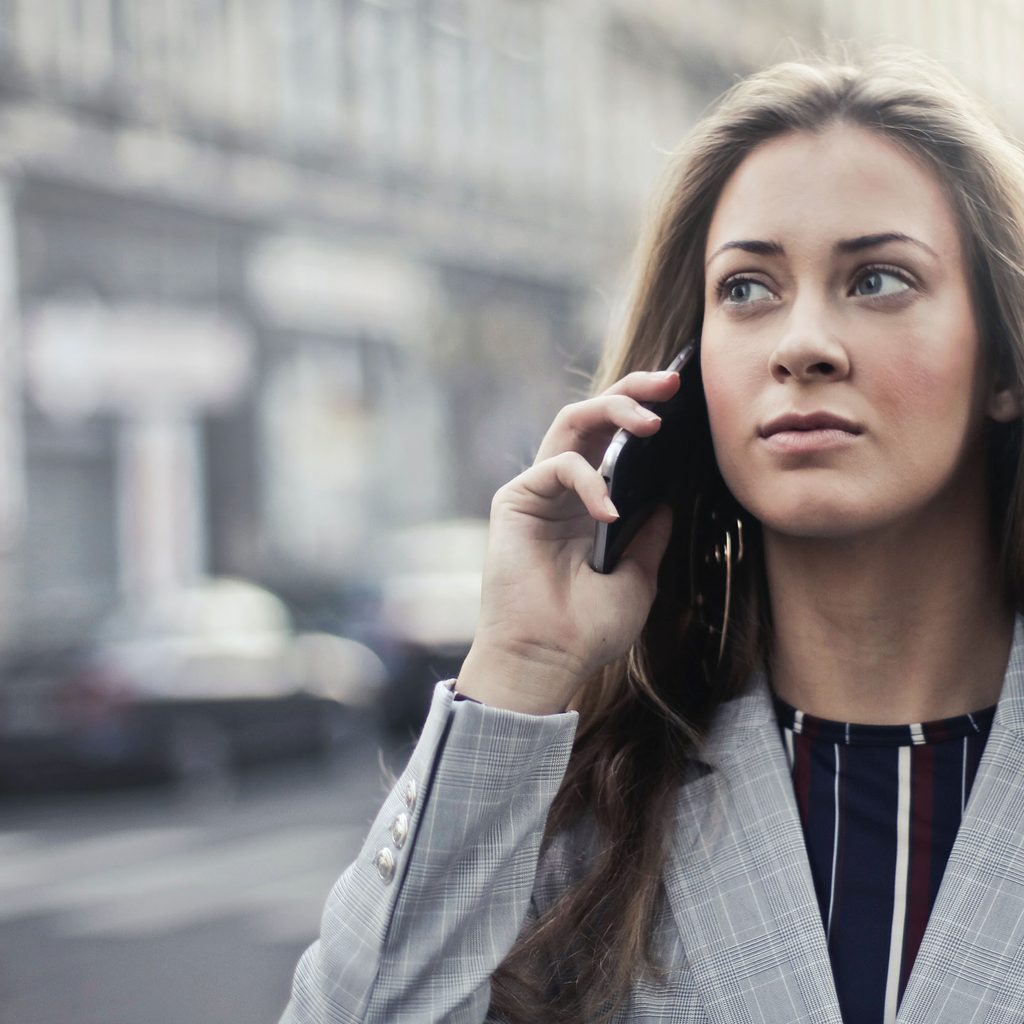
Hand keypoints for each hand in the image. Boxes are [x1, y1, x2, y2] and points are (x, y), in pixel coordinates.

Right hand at [456, 369, 680, 713]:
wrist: (547, 660)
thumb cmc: (587, 629)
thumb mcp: (637, 578)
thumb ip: (649, 536)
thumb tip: (667, 500)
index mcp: (592, 504)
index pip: (617, 441)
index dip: (646, 413)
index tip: (686, 398)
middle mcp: (564, 489)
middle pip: (595, 416)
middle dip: (633, 390)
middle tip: (673, 382)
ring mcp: (539, 490)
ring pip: (573, 422)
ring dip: (613, 409)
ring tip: (652, 419)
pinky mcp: (516, 498)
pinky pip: (557, 466)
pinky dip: (588, 480)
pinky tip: (609, 511)